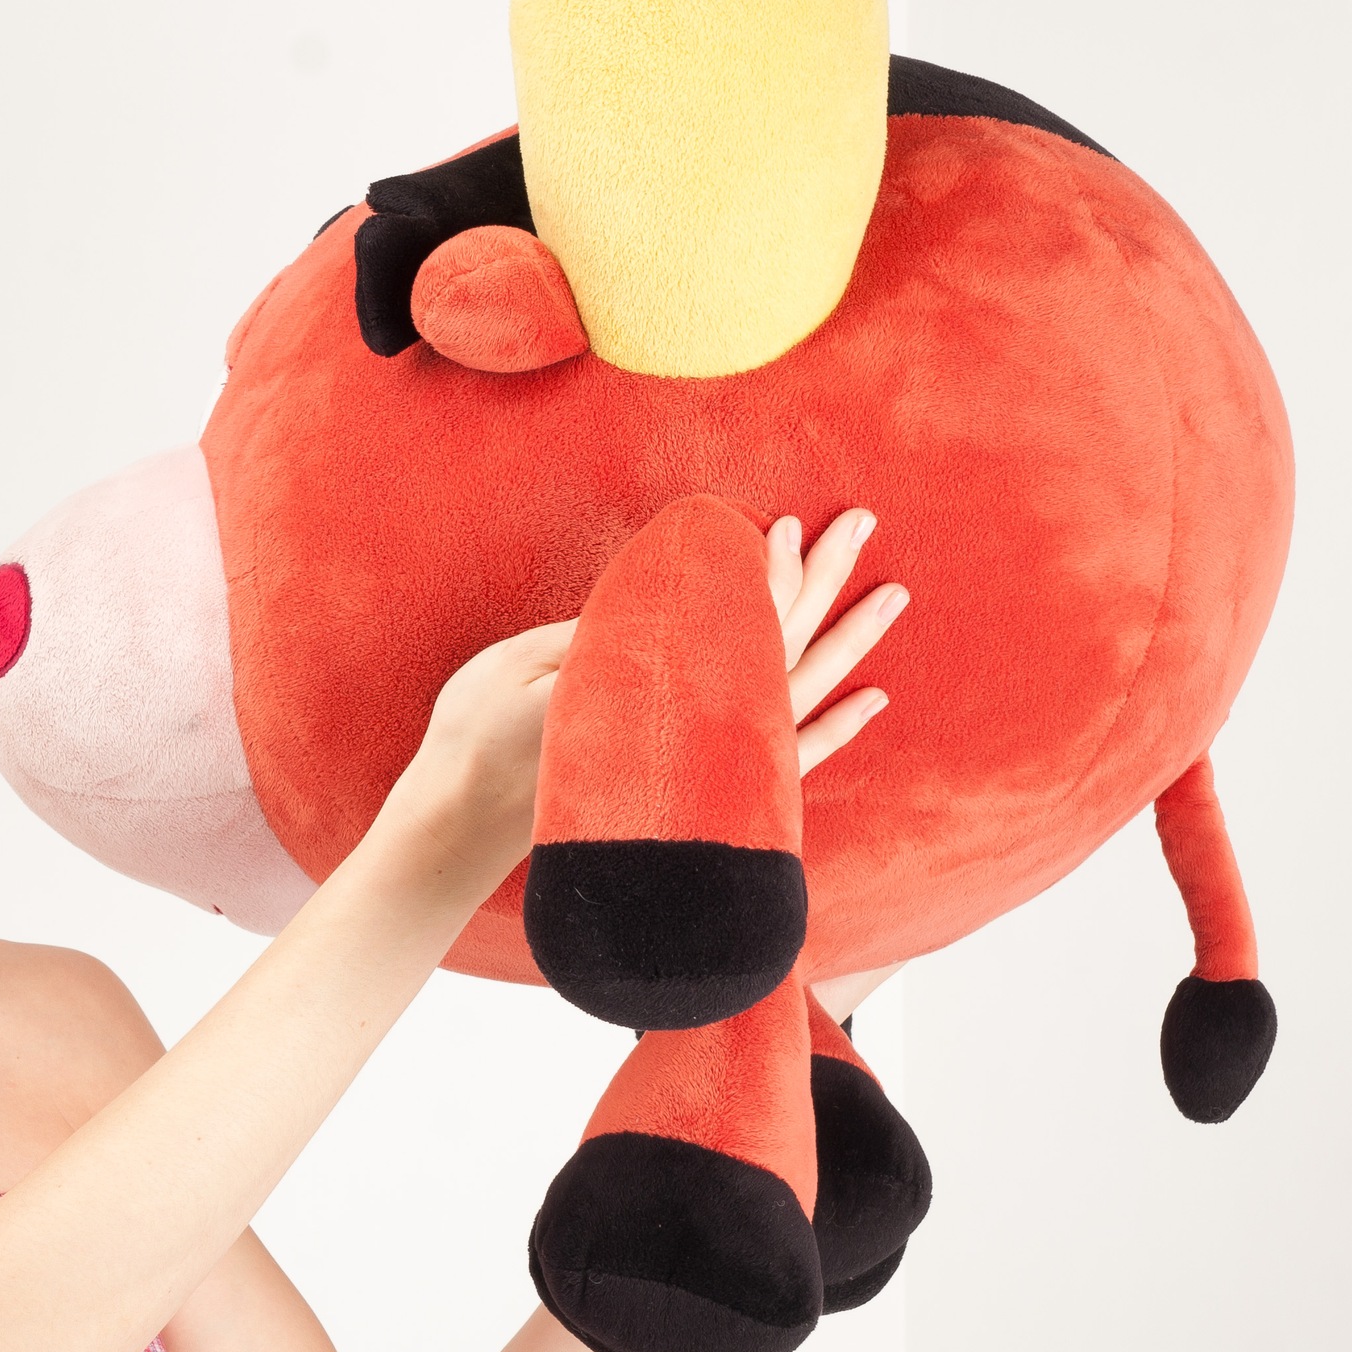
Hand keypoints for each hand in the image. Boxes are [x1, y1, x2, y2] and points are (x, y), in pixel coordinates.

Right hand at [377, 509, 905, 901]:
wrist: (460, 829)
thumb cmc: (472, 739)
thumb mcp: (516, 664)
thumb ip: (593, 632)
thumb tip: (664, 598)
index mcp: (645, 690)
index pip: (727, 622)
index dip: (765, 569)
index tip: (790, 522)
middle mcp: (690, 729)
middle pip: (780, 643)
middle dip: (825, 579)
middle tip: (863, 523)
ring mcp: (703, 767)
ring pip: (798, 694)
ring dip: (849, 643)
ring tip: (891, 597)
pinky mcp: (700, 794)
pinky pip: (786, 757)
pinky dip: (834, 728)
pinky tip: (869, 699)